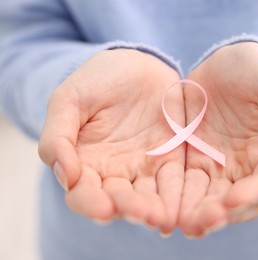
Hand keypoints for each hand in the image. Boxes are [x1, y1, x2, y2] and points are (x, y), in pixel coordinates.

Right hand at [39, 49, 183, 234]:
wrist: (136, 64)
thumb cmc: (97, 81)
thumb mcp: (68, 101)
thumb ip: (58, 137)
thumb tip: (66, 175)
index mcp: (84, 163)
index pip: (83, 194)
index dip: (90, 203)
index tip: (102, 207)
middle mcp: (113, 173)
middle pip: (118, 201)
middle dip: (128, 209)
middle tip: (140, 213)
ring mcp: (143, 168)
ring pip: (147, 197)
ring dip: (153, 210)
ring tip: (160, 217)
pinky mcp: (170, 159)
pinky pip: (172, 181)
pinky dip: (175, 197)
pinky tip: (177, 210)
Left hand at [179, 42, 257, 236]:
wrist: (226, 60)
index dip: (253, 195)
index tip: (233, 201)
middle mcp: (246, 168)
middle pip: (236, 202)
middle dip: (220, 214)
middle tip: (200, 223)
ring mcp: (218, 166)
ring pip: (209, 198)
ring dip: (197, 213)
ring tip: (183, 224)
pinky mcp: (192, 159)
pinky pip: (184, 183)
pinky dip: (177, 198)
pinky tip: (165, 209)